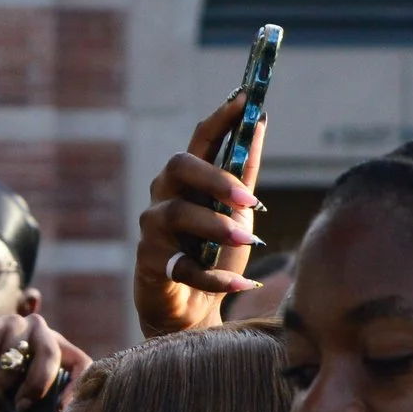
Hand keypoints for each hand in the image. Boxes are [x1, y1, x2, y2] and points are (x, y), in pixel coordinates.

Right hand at [0, 311, 87, 411]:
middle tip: (21, 407)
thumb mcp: (25, 393)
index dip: (76, 386)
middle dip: (36, 384)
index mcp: (56, 346)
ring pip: (14, 360)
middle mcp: (38, 328)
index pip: (80, 362)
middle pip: (50, 354)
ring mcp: (13, 323)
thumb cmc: (0, 384)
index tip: (59, 410)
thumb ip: (41, 401)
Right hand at [135, 92, 268, 336]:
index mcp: (186, 180)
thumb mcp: (237, 212)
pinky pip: (185, 267)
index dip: (219, 118)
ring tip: (248, 240)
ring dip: (217, 226)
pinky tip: (242, 283)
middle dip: (215, 178)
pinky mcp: (152, 265)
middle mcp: (163, 197)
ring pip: (178, 214)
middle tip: (249, 200)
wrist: (192, 312)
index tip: (244, 99)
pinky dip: (216, 277)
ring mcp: (153, 230)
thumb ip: (245, 174)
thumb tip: (260, 123)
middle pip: (179, 167)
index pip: (200, 140)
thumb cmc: (214, 254)